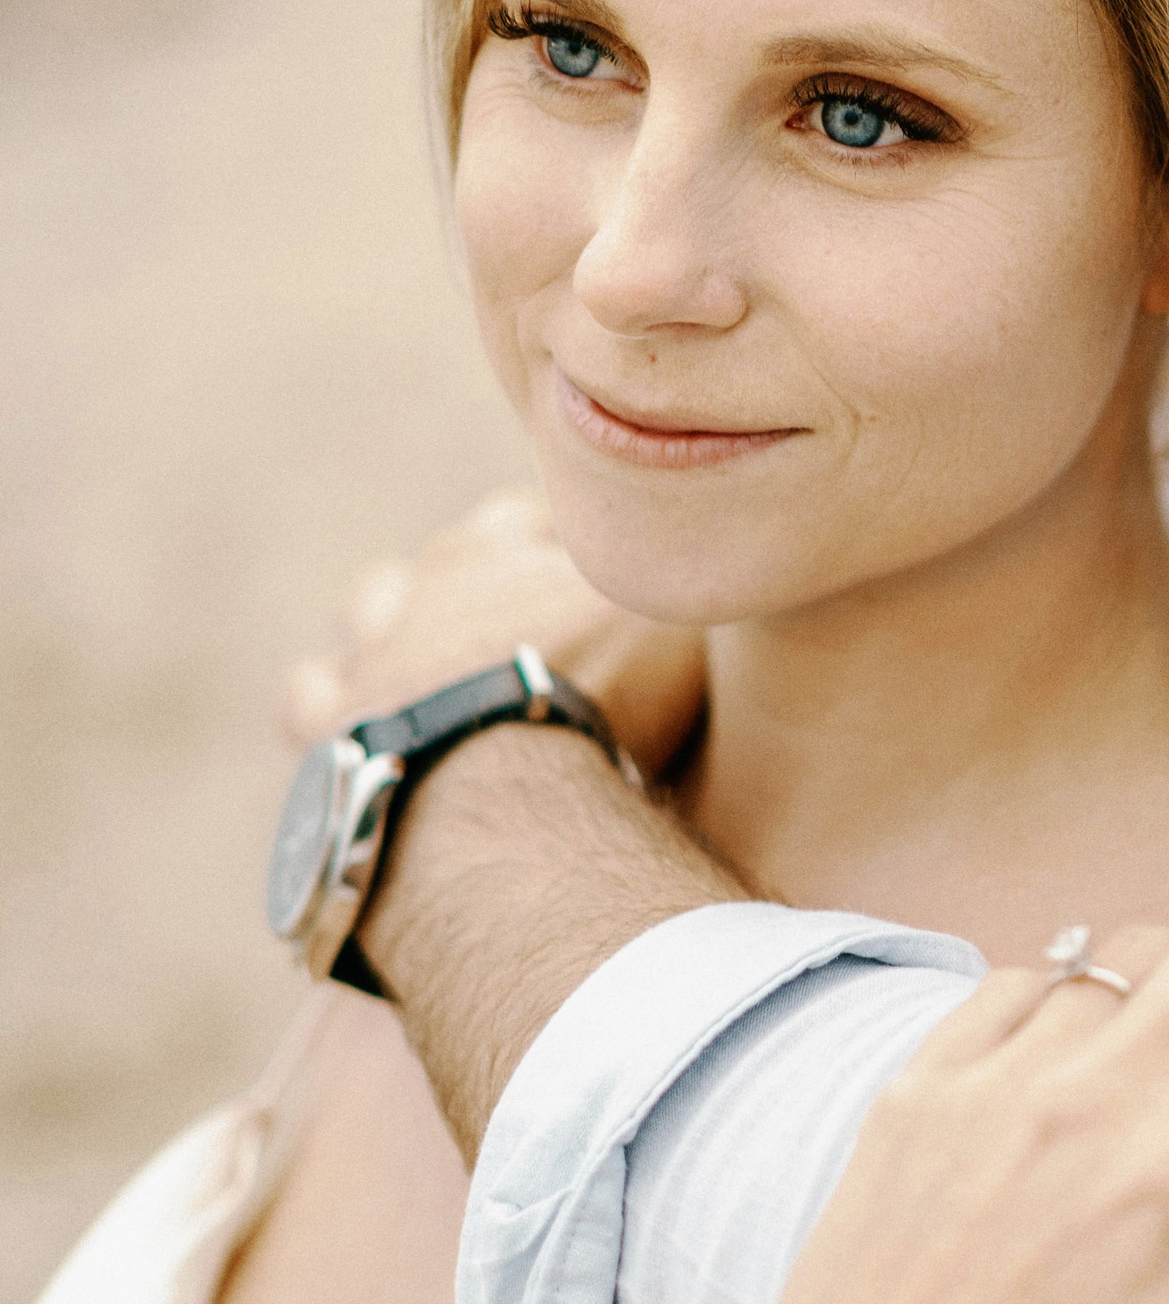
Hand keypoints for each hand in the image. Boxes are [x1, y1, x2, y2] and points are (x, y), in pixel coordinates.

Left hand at [281, 489, 704, 776]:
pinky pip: (310, 696)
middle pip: (452, 560)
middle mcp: (432, 579)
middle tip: (516, 627)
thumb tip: (723, 558)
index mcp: (510, 548)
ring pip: (371, 611)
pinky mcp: (325, 720)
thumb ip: (686, 590)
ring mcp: (370, 645)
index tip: (583, 572)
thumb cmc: (599, 696)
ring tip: (427, 669)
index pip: (535, 521)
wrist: (489, 782)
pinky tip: (365, 728)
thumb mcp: (672, 626)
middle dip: (477, 583)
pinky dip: (333, 705)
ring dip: (395, 633)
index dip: (562, 548)